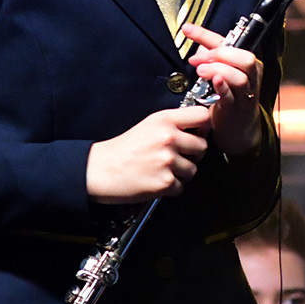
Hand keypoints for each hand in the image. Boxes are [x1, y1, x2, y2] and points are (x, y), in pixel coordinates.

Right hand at [86, 106, 210, 202]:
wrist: (100, 170)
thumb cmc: (124, 149)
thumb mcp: (149, 124)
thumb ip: (175, 123)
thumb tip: (202, 126)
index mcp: (165, 120)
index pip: (203, 116)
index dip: (204, 126)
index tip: (198, 132)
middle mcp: (168, 138)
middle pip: (203, 146)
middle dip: (193, 154)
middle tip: (177, 156)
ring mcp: (167, 160)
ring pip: (193, 169)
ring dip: (182, 172)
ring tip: (162, 169)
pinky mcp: (165, 182)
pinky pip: (181, 186)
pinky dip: (171, 187)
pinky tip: (156, 179)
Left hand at [181, 21, 264, 157]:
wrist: (239, 128)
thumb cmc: (230, 98)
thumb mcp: (222, 73)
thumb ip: (212, 58)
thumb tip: (198, 45)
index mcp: (247, 64)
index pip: (230, 42)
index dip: (206, 34)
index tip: (187, 29)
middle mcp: (251, 77)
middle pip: (246, 58)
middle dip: (221, 54)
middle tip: (200, 59)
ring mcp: (245, 93)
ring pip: (240, 76)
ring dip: (219, 69)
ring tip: (201, 70)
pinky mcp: (238, 109)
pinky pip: (233, 95)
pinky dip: (223, 87)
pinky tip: (213, 82)